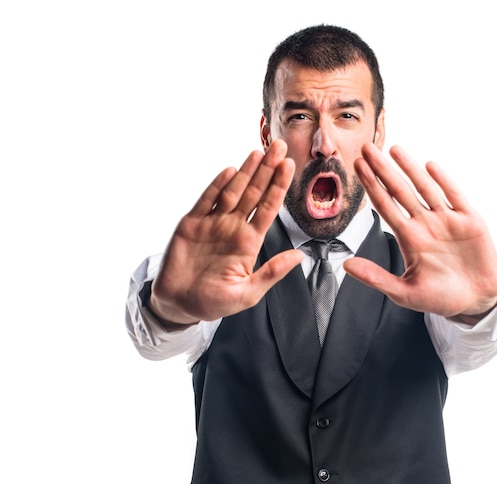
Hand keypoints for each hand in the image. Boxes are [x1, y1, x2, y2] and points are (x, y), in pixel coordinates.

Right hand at [150, 140, 303, 324]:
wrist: (180, 304)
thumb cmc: (214, 302)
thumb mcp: (248, 293)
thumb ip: (272, 273)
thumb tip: (299, 256)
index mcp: (249, 243)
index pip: (268, 209)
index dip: (279, 187)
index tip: (290, 167)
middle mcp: (233, 228)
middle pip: (254, 193)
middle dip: (267, 170)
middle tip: (279, 147)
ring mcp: (212, 224)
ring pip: (232, 192)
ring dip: (246, 172)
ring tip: (259, 152)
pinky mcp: (191, 224)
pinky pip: (206, 200)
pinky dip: (217, 186)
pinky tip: (230, 172)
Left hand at [344, 144, 496, 319]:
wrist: (475, 302)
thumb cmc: (439, 298)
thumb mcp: (404, 292)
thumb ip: (376, 277)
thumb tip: (346, 265)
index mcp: (409, 238)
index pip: (385, 206)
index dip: (371, 186)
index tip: (356, 166)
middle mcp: (425, 224)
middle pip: (400, 191)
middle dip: (383, 170)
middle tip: (367, 147)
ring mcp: (447, 220)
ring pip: (425, 188)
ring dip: (410, 168)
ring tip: (394, 149)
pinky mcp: (470, 221)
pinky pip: (455, 196)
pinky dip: (444, 181)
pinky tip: (430, 166)